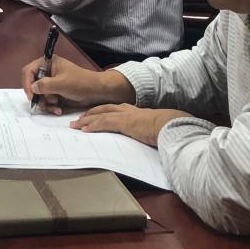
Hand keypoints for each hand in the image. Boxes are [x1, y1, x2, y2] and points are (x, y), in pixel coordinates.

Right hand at [21, 55, 134, 115]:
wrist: (97, 92)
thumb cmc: (81, 82)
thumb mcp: (62, 83)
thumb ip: (45, 85)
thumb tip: (32, 88)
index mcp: (48, 63)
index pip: (29, 71)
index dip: (27, 83)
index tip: (31, 96)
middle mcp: (47, 72)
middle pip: (32, 84)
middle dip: (37, 96)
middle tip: (42, 104)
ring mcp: (51, 83)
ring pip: (38, 95)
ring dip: (45, 103)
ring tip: (55, 107)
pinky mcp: (55, 92)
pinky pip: (45, 100)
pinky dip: (50, 106)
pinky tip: (58, 110)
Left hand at [70, 104, 193, 146]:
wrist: (173, 125)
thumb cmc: (170, 129)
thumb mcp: (157, 129)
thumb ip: (150, 132)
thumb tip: (150, 140)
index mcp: (137, 112)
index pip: (116, 109)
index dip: (104, 112)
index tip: (95, 116)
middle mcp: (129, 110)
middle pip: (104, 108)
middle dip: (91, 114)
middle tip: (79, 119)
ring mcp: (126, 115)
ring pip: (100, 115)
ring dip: (86, 120)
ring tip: (75, 125)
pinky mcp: (124, 122)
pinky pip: (104, 123)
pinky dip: (92, 126)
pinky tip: (84, 129)